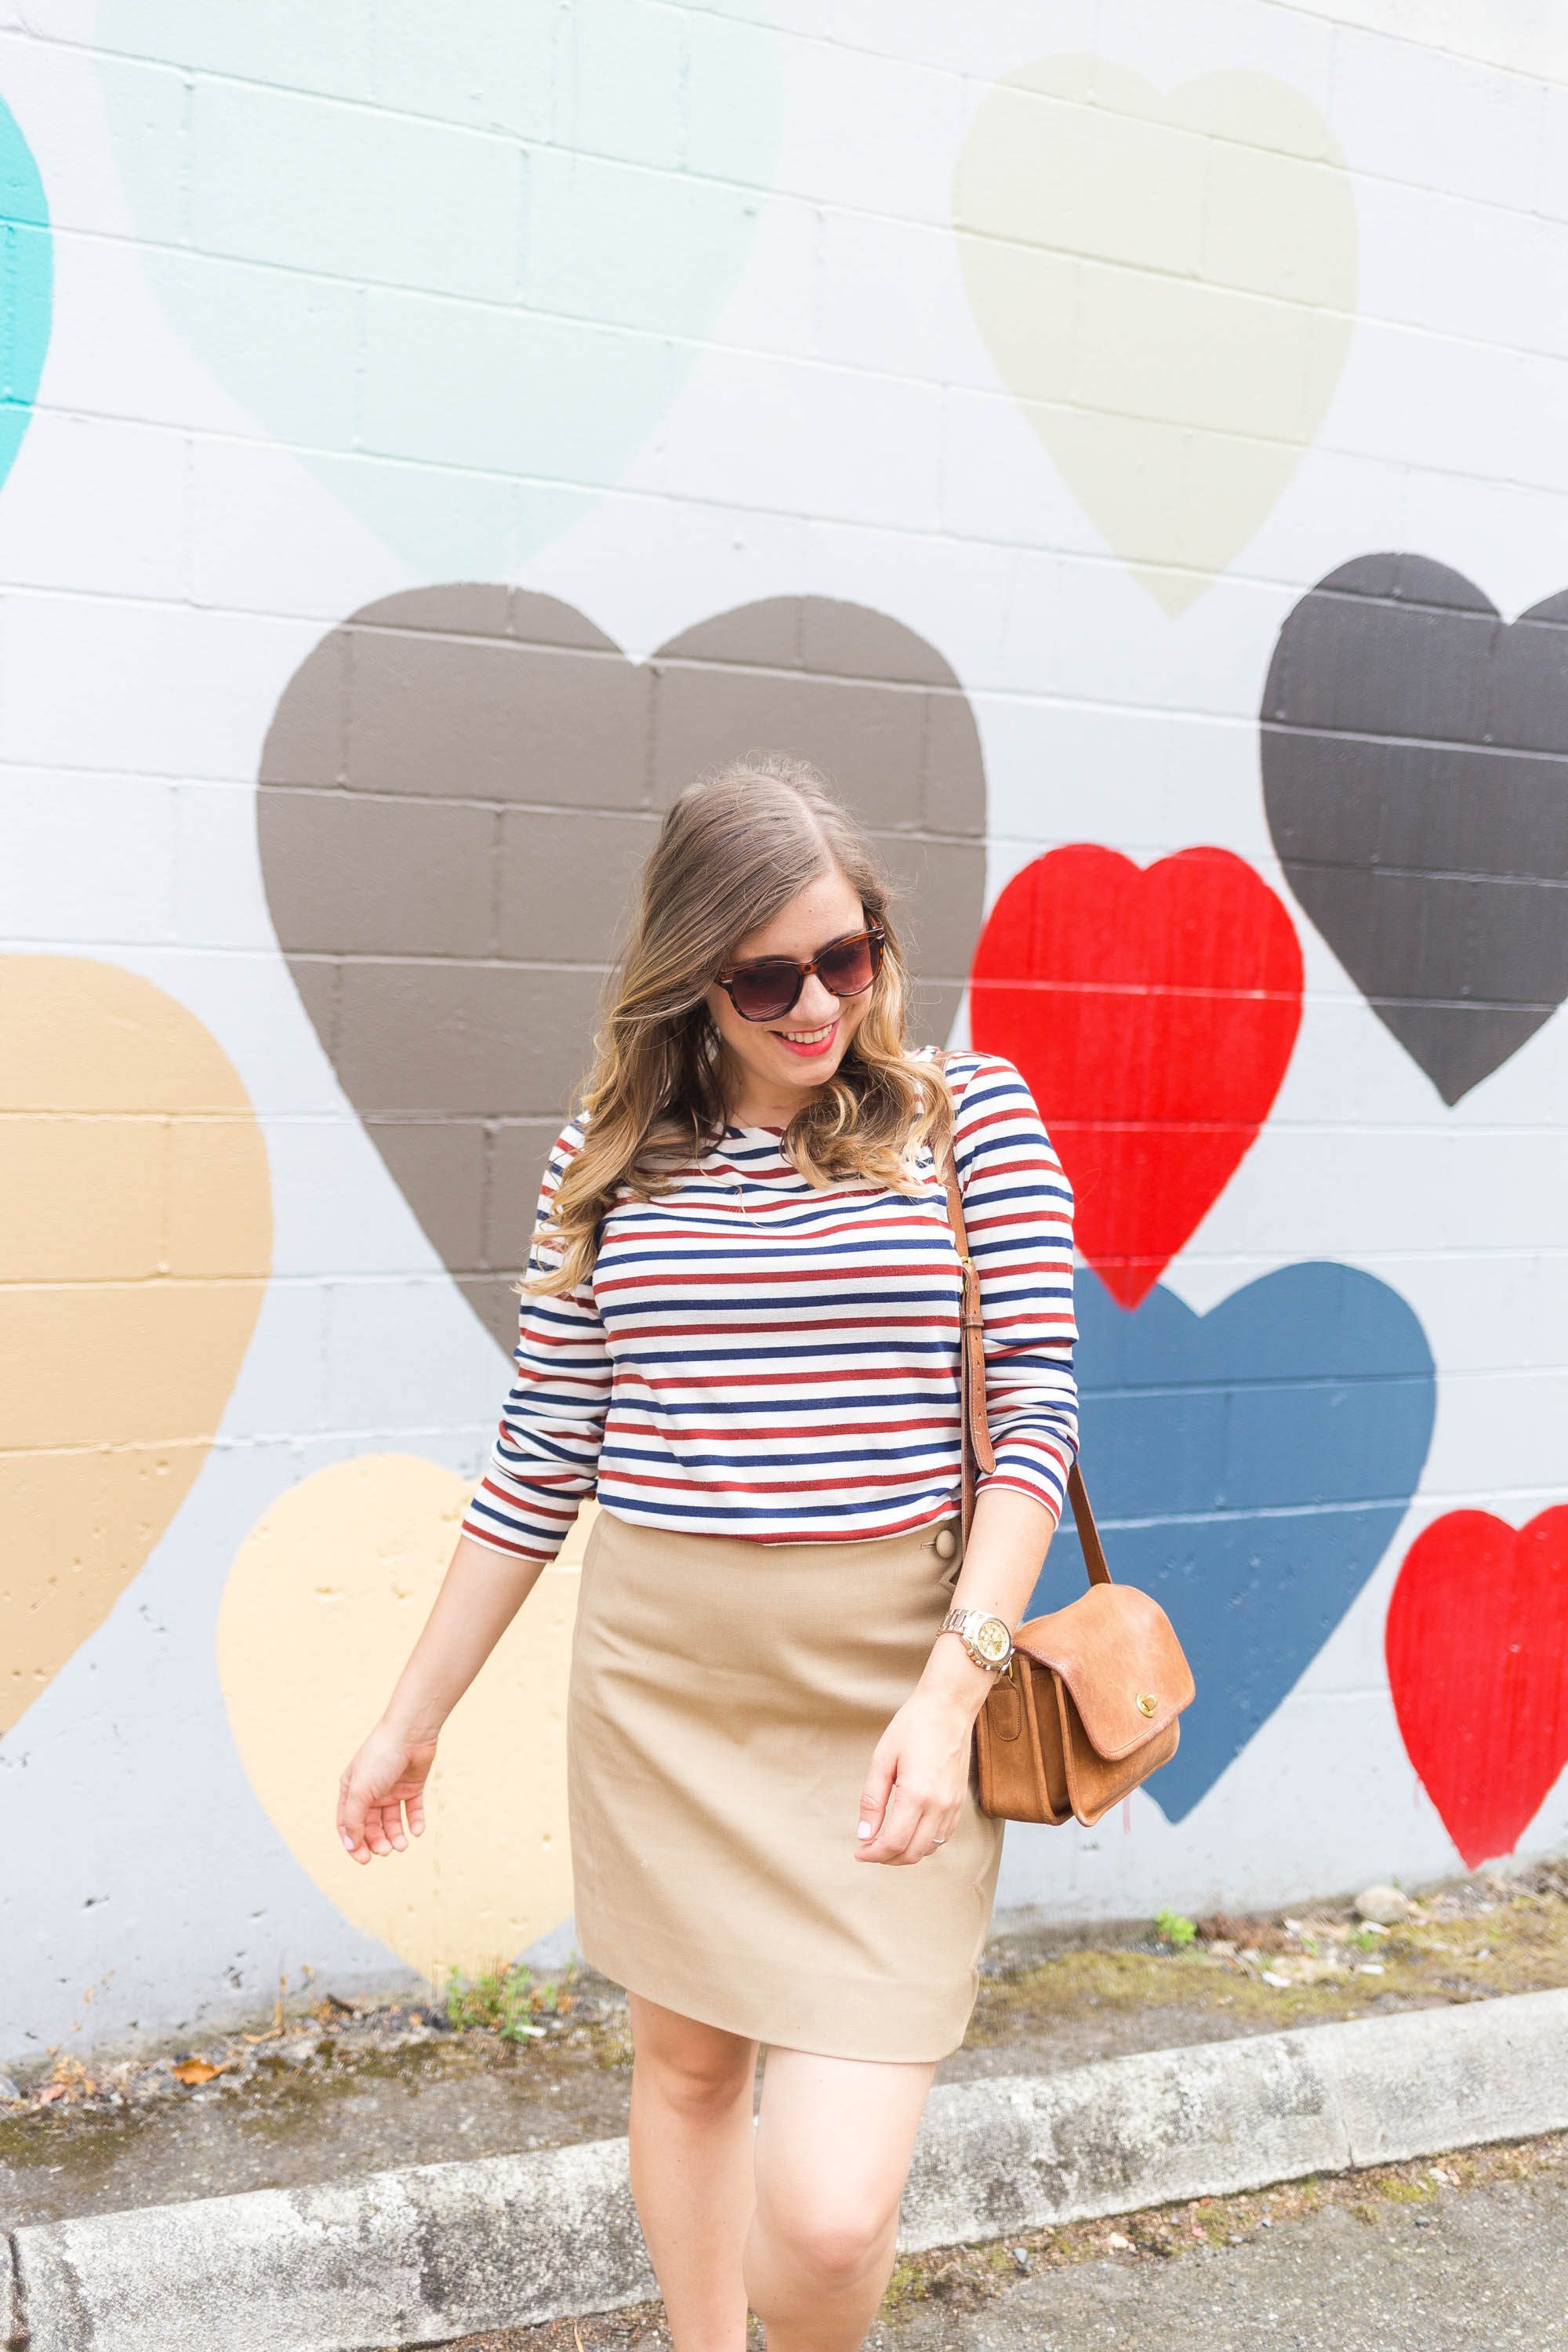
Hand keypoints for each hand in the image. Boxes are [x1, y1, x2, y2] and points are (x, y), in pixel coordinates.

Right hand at [337, 1722, 437, 1864]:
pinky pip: (413, 1810)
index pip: (348, 1824)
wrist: (411, 1733)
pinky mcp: (412, 1786)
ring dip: (396, 1836)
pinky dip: (415, 1822)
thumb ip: (353, 1820)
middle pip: (371, 1826)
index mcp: (351, 1790)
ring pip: (392, 1821)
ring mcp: (392, 1789)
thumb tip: (351, 1846)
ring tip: (402, 1845)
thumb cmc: (380, 1758)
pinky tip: (417, 1830)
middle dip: (378, 1841)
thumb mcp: (360, 1791)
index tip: (364, 1860)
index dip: (355, 1844)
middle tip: (387, 1851)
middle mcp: (371, 1792)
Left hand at [855, 1687, 977, 1865]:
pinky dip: (924, 1843)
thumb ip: (872, 1800)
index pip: (894, 1843)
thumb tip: (864, 1834)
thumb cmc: (913, 1727)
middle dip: (887, 1858)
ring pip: (929, 1849)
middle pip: (912, 1853)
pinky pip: (943, 1836)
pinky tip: (908, 1831)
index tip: (858, 1851)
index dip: (873, 1854)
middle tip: (868, 1849)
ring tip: (885, 1841)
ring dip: (905, 1853)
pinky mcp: (960, 1802)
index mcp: (917, 1795)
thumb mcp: (882, 1759)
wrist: (948, 1708)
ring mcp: (953, 1805)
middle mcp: (939, 1806)